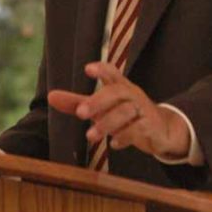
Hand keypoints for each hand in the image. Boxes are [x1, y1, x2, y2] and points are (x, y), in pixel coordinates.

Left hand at [47, 62, 190, 158]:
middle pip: (117, 92)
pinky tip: (114, 144)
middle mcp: (132, 94)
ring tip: (91, 136)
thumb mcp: (103, 108)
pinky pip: (138, 128)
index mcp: (120, 86)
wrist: (161, 129)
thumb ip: (77, 103)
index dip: (102, 69)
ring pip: (126, 111)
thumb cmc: (126, 114)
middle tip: (80, 113)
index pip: (112, 73)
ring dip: (107, 123)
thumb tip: (50, 96)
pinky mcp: (150, 126)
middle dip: (98, 101)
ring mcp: (142, 110)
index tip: (87, 68)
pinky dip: (125, 136)